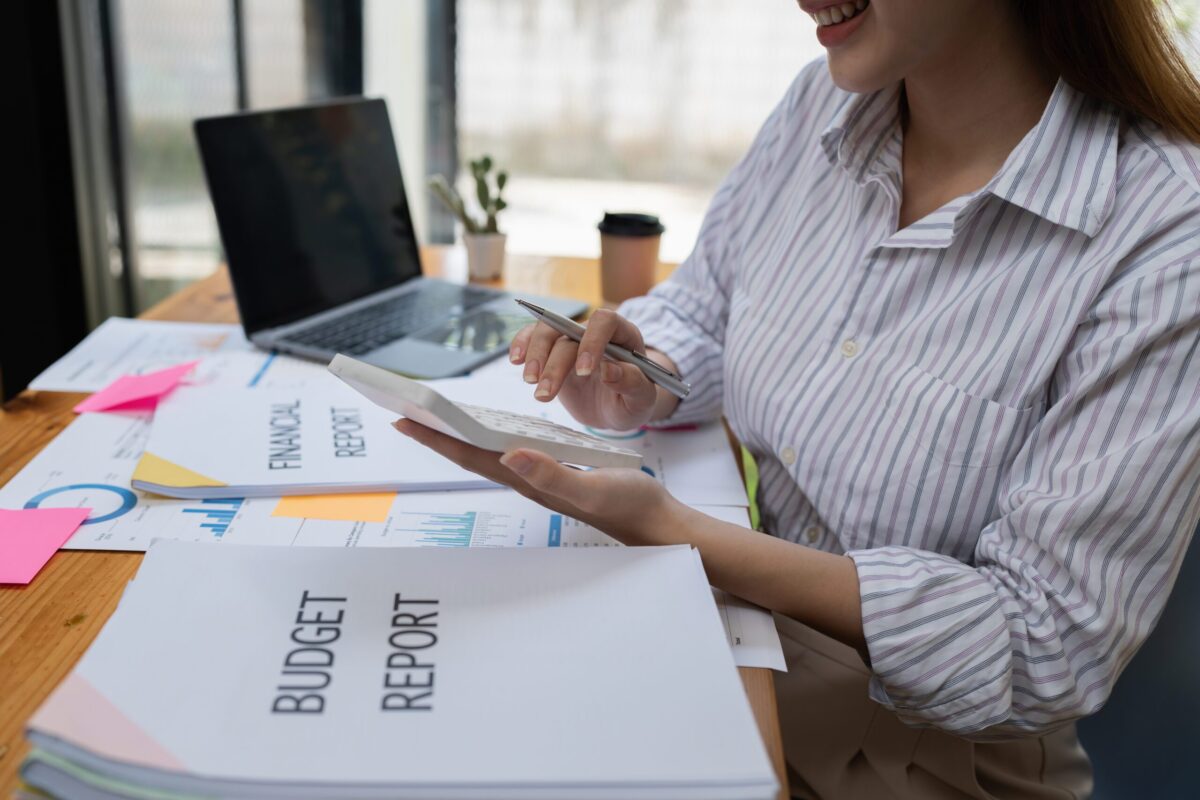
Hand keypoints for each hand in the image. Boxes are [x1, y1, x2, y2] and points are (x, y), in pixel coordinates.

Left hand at [393, 418, 683, 543]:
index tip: (404, 420)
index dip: (437, 438)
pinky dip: (493, 437)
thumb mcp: (592, 487)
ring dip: (460, 436)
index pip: (472, 455)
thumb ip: (553, 474)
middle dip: (438, 434)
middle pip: (472, 453)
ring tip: (437, 420)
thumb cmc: (628, 505)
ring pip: (489, 452)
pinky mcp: (556, 472)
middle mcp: (529, 478)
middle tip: (405, 413)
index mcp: (531, 479)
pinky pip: (513, 451)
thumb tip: (510, 455)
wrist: (655, 522)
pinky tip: (493, 431)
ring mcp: (541, 477)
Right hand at [509, 309, 660, 430]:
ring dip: (535, 355)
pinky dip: (522, 345)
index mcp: (624, 335)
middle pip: (569, 330)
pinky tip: (516, 360)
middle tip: (545, 391)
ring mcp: (572, 340)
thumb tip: (609, 370)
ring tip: (531, 382)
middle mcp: (595, 332)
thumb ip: (632, 383)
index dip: (592, 341)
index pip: (605, 322)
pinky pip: (534, 338)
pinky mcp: (553, 352)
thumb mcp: (642, 399)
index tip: (583, 372)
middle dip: (555, 360)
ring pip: (547, 332)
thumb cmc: (633, 400)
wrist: (617, 407)